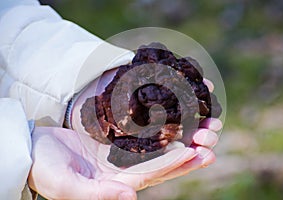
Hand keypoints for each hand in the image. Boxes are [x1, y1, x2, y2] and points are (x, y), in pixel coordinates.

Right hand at [28, 127, 202, 198]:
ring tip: (204, 121)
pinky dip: (160, 118)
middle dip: (189, 150)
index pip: (152, 173)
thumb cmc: (47, 170)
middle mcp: (125, 167)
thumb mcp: (68, 186)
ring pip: (158, 142)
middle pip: (163, 159)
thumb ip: (99, 194)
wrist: (36, 149)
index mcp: (117, 183)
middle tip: (212, 138)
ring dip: (181, 132)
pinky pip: (144, 126)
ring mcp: (123, 150)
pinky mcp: (118, 134)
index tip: (196, 152)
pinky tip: (175, 109)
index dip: (174, 164)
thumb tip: (131, 197)